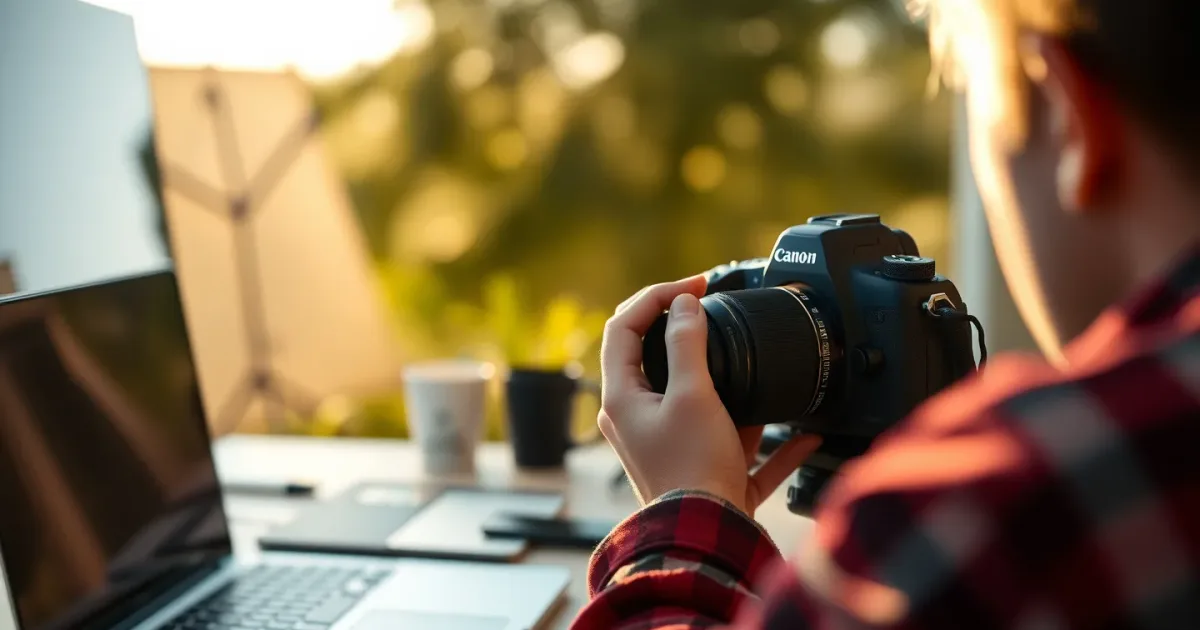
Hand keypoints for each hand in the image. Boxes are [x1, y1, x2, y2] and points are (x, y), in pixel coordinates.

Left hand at [598, 275, 821, 515]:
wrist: (708, 540)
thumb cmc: (693, 471)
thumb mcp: (693, 394)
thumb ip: (687, 343)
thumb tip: (683, 304)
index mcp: (622, 399)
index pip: (622, 328)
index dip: (656, 296)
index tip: (695, 285)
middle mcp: (636, 422)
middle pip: (653, 359)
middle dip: (687, 331)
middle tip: (714, 307)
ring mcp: (668, 447)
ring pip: (695, 400)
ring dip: (726, 382)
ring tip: (757, 367)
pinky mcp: (700, 472)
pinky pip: (732, 444)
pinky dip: (763, 437)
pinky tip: (802, 437)